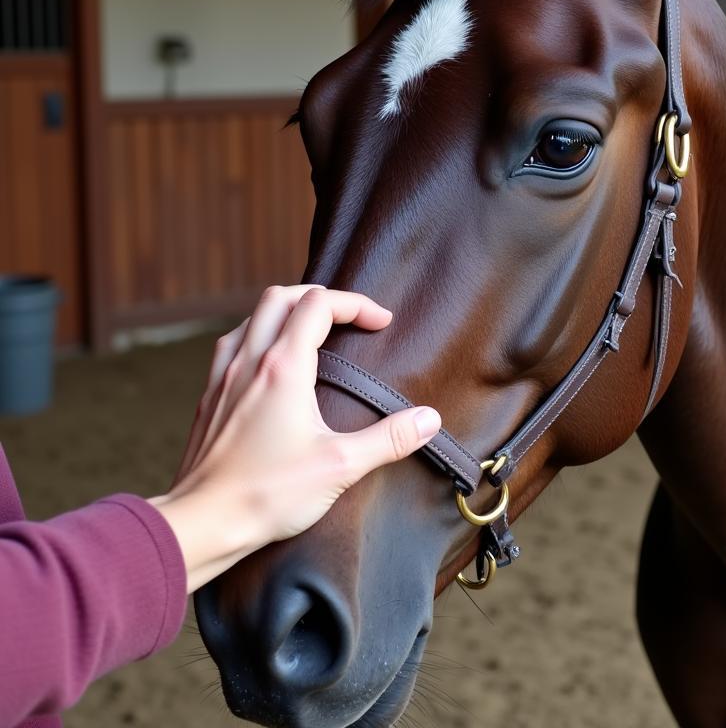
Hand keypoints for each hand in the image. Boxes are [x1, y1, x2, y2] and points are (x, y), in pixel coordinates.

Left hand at [149, 286, 440, 592]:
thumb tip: (429, 419)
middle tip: (348, 318)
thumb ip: (389, 439)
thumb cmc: (266, 494)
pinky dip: (258, 335)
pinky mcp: (209, 398)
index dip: (355, 304)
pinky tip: (269, 364)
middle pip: (281, 296)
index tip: (381, 322)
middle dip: (320, 297)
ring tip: (312, 332)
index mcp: (283, 367)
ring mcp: (223, 377)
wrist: (201, 524)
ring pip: (251, 316)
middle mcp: (249, 361)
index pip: (319, 304)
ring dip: (286, 311)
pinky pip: (232, 344)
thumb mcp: (340, 467)